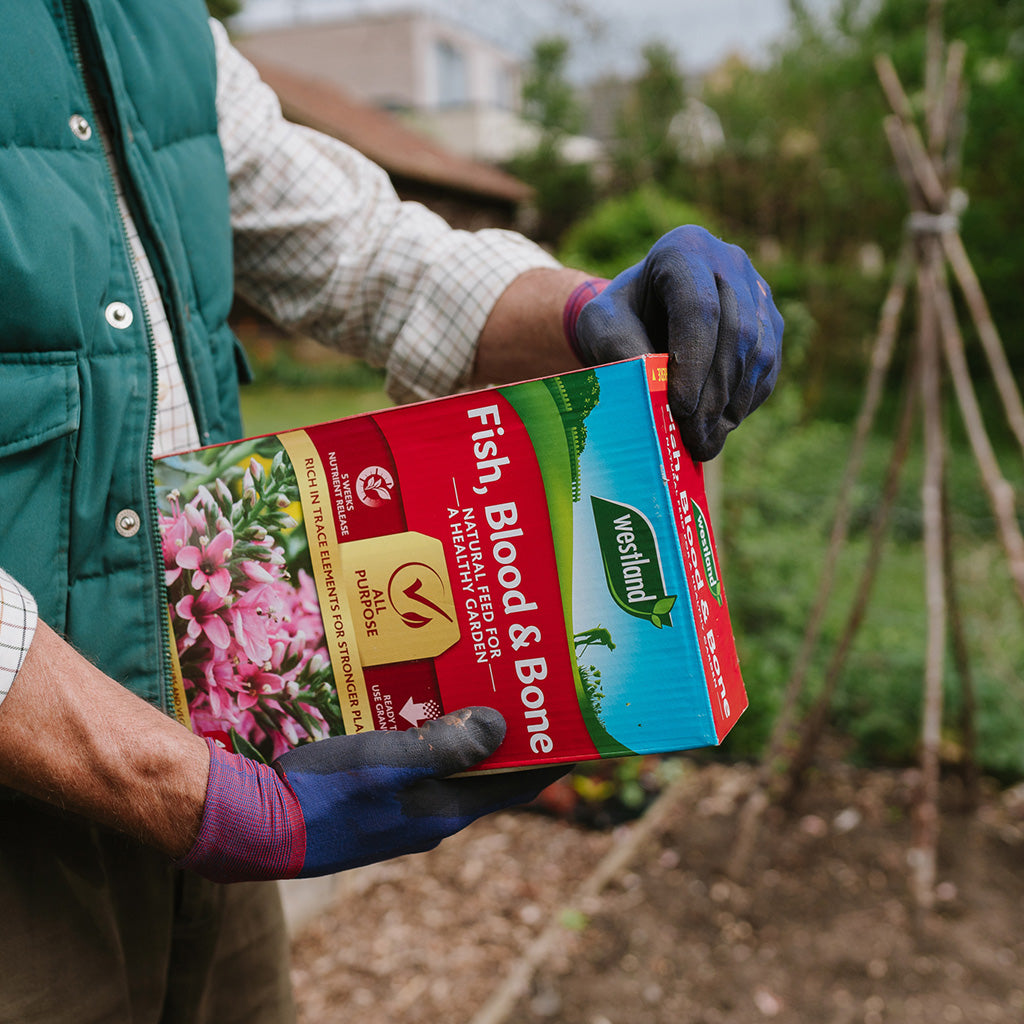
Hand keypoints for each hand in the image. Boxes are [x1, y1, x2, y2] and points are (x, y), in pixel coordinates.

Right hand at [177, 707, 564, 881]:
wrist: (257, 825)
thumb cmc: (324, 795)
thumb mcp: (388, 765)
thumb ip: (444, 748)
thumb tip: (502, 727)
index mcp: (445, 810)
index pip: (518, 784)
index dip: (550, 756)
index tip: (577, 724)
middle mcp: (431, 812)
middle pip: (487, 771)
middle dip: (509, 732)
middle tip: (526, 685)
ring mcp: (402, 806)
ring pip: (451, 763)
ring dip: (468, 729)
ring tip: (479, 681)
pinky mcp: (375, 795)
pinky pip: (418, 761)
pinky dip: (431, 733)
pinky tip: (421, 703)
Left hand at [569, 226, 783, 460]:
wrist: (641, 315)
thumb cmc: (617, 317)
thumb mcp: (601, 325)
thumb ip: (618, 347)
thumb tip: (653, 387)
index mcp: (684, 250)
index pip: (700, 307)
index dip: (694, 361)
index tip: (679, 408)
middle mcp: (729, 262)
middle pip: (735, 332)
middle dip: (714, 393)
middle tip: (692, 437)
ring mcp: (756, 291)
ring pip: (758, 352)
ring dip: (732, 404)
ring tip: (704, 441)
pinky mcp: (769, 323)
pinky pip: (768, 366)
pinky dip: (745, 402)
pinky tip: (720, 427)